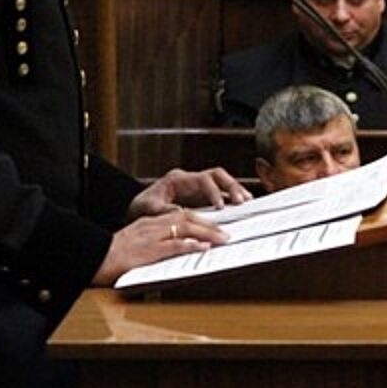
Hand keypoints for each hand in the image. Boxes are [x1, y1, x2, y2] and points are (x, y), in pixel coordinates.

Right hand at [92, 208, 228, 286]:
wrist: (90, 258)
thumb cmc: (109, 254)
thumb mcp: (133, 243)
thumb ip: (153, 243)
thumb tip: (176, 249)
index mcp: (149, 222)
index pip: (180, 215)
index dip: (200, 220)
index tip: (215, 226)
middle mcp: (151, 225)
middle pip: (187, 218)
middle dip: (209, 224)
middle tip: (226, 233)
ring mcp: (149, 237)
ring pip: (184, 228)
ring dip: (206, 233)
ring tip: (222, 239)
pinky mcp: (146, 251)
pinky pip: (172, 245)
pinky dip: (189, 245)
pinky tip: (202, 247)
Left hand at [129, 166, 251, 217]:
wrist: (138, 208)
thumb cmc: (141, 206)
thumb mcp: (147, 208)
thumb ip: (162, 210)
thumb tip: (179, 212)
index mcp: (178, 179)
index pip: (202, 180)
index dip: (213, 191)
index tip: (220, 206)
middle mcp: (191, 180)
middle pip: (217, 175)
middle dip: (231, 186)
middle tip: (241, 201)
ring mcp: (197, 187)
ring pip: (222, 182)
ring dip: (235, 191)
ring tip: (247, 202)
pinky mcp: (202, 197)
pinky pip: (221, 194)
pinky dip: (232, 198)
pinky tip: (241, 206)